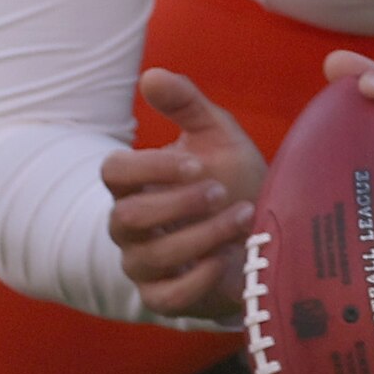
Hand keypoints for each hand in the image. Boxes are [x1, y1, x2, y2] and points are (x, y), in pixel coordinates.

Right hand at [99, 69, 265, 321]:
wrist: (260, 231)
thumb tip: (151, 74)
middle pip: (124, 218)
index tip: (196, 162)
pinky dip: (199, 278)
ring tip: (244, 216)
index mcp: (136, 183)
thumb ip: (185, 104)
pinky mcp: (164, 299)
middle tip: (220, 191)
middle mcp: (131, 226)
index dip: (150, 168)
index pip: (113, 173)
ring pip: (150, 257)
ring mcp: (144, 265)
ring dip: (201, 236)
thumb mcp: (215, 134)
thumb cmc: (230, 177)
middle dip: (176, 204)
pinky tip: (228, 257)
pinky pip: (166, 298)